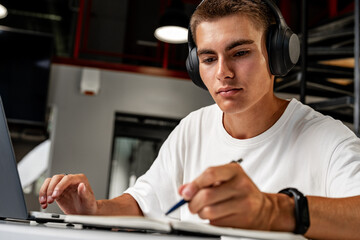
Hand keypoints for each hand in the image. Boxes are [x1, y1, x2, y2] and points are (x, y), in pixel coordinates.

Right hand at [39, 173, 97, 214]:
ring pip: (50, 182)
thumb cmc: (89, 205)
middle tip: (50, 200)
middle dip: (51, 188)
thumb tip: (81, 185)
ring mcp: (63, 185)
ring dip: (44, 191)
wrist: (85, 212)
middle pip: (56, 178)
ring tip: (44, 202)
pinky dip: (43, 196)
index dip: (60, 186)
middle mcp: (70, 180)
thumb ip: (85, 193)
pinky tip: (44, 204)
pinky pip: (47, 189)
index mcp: (79, 179)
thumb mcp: (89, 200)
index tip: (55, 195)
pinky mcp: (57, 191)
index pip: (68, 178)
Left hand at [179, 162, 293, 230]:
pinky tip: (218, 215)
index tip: (186, 193)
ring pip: (209, 211)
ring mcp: (243, 203)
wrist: (263, 209)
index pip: (210, 174)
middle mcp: (241, 185)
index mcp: (235, 171)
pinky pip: (216, 222)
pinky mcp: (242, 220)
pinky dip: (211, 221)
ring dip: (201, 213)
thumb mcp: (223, 180)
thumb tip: (183, 190)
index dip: (194, 184)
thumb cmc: (239, 191)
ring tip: (205, 210)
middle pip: (206, 195)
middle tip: (192, 205)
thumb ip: (202, 182)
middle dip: (193, 203)